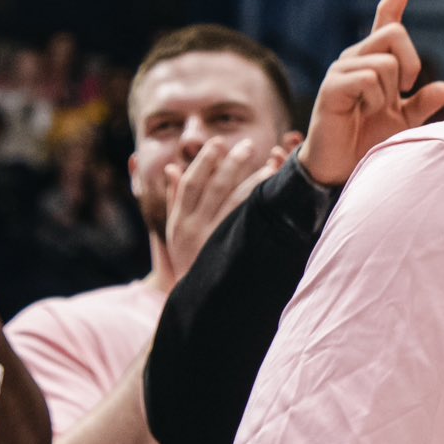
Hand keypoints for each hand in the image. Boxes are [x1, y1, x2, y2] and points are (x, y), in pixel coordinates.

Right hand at [164, 136, 281, 277]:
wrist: (195, 300)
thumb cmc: (186, 259)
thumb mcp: (173, 230)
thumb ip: (175, 198)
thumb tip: (171, 168)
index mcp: (180, 220)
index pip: (190, 183)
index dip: (204, 161)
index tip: (217, 143)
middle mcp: (194, 227)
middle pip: (212, 187)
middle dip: (230, 163)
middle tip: (246, 144)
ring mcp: (213, 238)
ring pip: (232, 202)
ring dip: (251, 180)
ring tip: (269, 164)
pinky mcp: (230, 248)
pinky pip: (246, 221)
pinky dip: (258, 203)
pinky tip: (273, 192)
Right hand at [300, 0, 443, 187]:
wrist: (343, 167)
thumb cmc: (370, 142)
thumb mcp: (406, 122)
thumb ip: (424, 103)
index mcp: (375, 60)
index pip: (388, 17)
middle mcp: (357, 57)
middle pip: (396, 33)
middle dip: (413, 63)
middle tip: (405, 91)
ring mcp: (342, 69)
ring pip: (387, 60)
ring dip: (392, 91)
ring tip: (375, 110)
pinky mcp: (333, 85)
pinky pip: (370, 78)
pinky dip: (377, 99)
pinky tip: (364, 112)